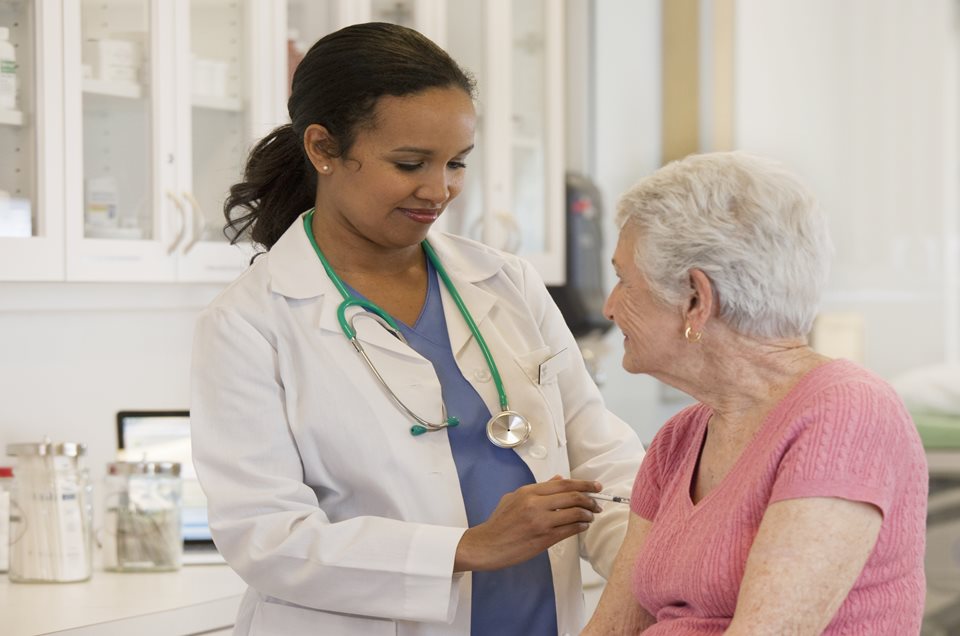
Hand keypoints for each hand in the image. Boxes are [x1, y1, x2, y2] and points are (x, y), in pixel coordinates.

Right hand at [453, 475, 601, 571]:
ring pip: (574, 513)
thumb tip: (559, 480)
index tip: (596, 487)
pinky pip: (569, 530)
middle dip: (590, 499)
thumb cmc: (499, 522)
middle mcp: (536, 504)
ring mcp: (541, 522)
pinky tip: (583, 526)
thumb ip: (538, 489)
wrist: (487, 545)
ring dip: (587, 514)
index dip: (583, 484)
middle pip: (572, 497)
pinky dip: (580, 526)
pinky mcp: (544, 538)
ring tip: (591, 515)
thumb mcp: (514, 498)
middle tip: (598, 504)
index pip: (563, 484)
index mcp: (529, 492)